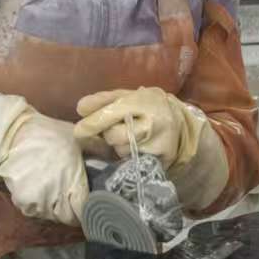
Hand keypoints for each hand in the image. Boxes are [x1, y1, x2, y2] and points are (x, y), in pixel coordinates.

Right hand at [0, 110, 88, 225]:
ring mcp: (38, 202)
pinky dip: (39, 205)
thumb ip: (99, 150)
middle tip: (72, 197)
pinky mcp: (22, 202)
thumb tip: (117, 159)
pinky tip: (40, 190)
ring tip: (55, 192)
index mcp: (73, 184)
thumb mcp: (79, 138)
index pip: (85, 212)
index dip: (88, 210)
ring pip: (51, 216)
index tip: (89, 205)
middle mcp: (56, 198)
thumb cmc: (49, 134)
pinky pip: (35, 211)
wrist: (13, 134)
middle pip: (68, 218)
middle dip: (72, 210)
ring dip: (55, 208)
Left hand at [73, 86, 205, 169]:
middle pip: (114, 136)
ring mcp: (157, 145)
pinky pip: (132, 162)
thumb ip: (104, 100)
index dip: (93, 123)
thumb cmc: (148, 107)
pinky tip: (137, 146)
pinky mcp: (159, 161)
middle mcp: (152, 124)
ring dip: (119, 145)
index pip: (112, 114)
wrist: (180, 124)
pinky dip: (129, 155)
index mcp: (143, 102)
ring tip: (131, 135)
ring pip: (121, 151)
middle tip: (117, 127)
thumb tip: (80, 108)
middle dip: (109, 133)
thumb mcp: (128, 96)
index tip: (78, 131)